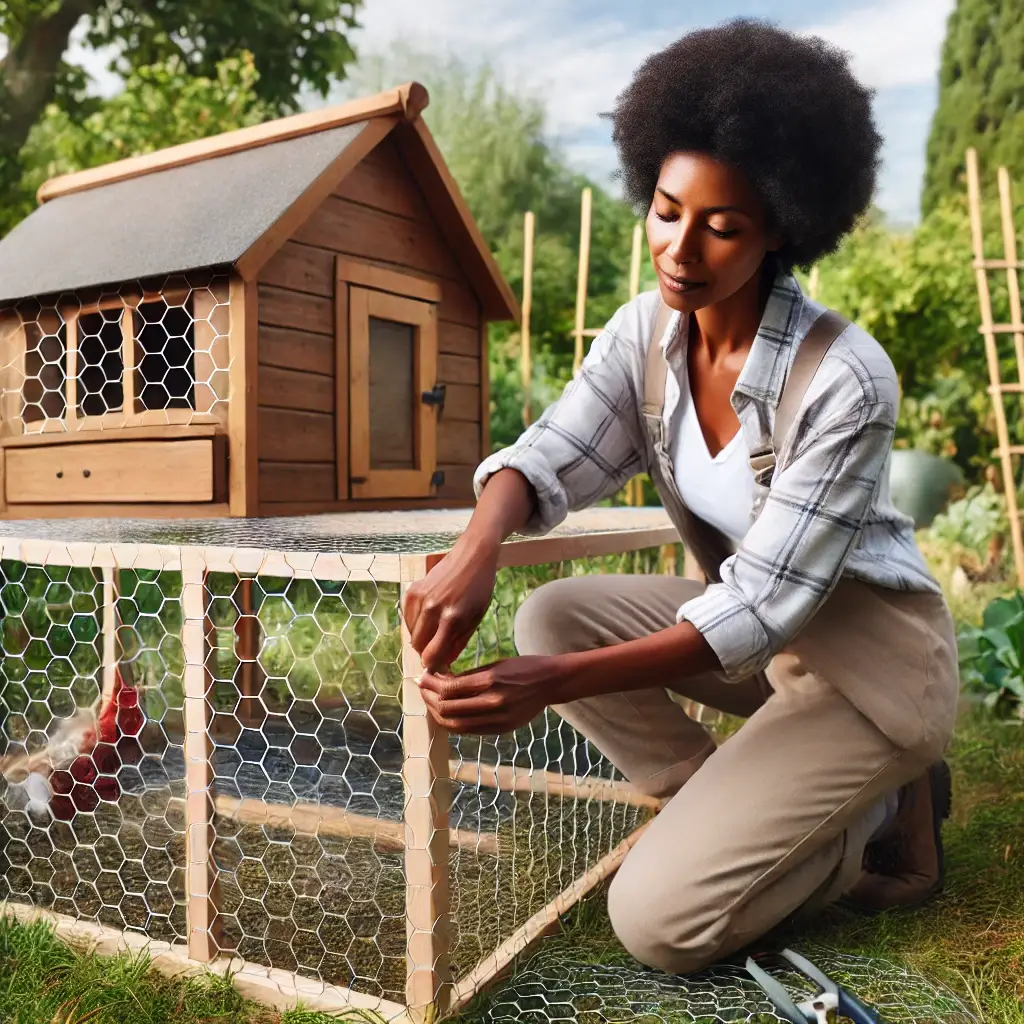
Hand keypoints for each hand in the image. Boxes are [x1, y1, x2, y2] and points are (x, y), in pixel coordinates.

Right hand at [401, 536, 499, 671]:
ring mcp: (421, 599)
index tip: (437, 667)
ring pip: (411, 633)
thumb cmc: (480, 587)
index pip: (432, 656)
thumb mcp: (476, 618)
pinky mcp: (413, 590)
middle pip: (418, 646)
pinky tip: (428, 618)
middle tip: (437, 649)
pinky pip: (407, 617)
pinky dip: (415, 623)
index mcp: (453, 619)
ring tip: (435, 631)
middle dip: (426, 652)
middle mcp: (433, 610)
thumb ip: (458, 642)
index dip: (433, 666)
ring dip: (421, 638)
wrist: (473, 555)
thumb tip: (443, 662)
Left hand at [418, 656, 560, 733]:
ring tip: (431, 702)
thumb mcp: (495, 665)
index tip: (422, 677)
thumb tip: (439, 681)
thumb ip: (468, 676)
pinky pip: (468, 730)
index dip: (430, 684)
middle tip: (423, 689)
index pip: (449, 689)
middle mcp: (493, 703)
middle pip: (447, 708)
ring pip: (454, 724)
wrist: (550, 683)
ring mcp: (497, 720)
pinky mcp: (501, 729)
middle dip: (429, 698)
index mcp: (490, 681)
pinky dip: (452, 723)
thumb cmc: (522, 668)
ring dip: (437, 713)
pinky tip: (446, 713)